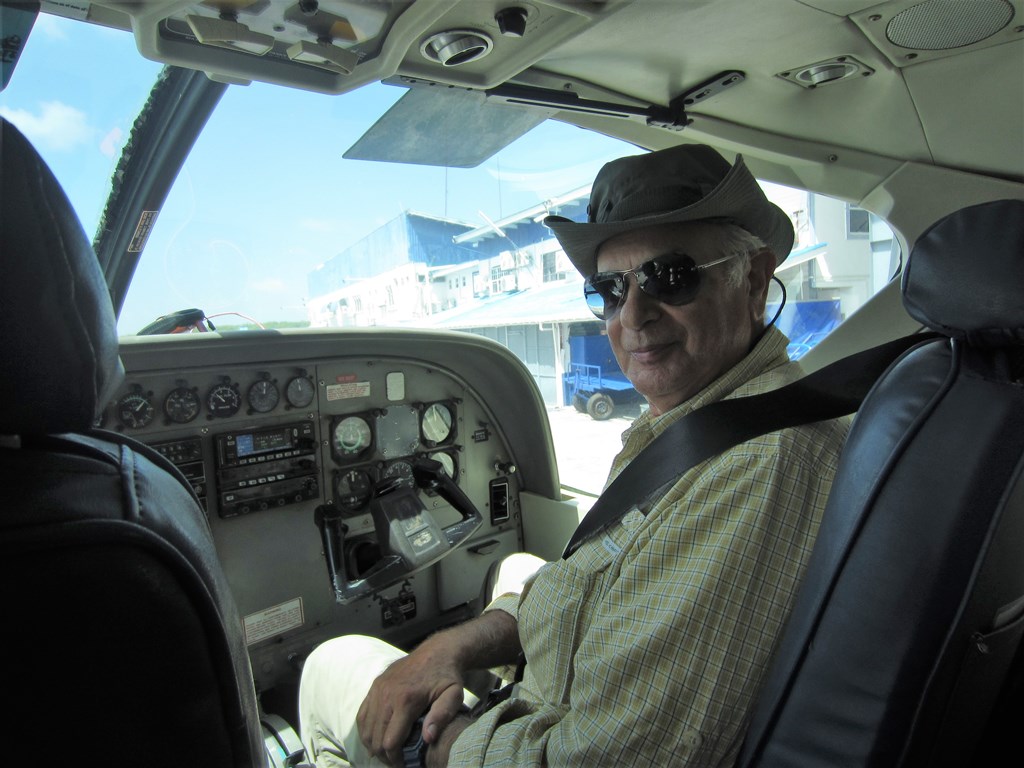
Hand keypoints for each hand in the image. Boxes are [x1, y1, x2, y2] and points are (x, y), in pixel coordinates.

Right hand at [357, 638, 465, 765]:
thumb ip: (442, 716)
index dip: (395, 759)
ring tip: (386, 752)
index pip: (390, 741)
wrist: (438, 651)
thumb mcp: (454, 695)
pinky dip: (366, 730)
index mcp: (406, 699)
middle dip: (384, 755)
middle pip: (375, 738)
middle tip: (396, 761)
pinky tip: (375, 738)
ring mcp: (378, 689)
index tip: (404, 764)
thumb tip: (427, 738)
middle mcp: (387, 694)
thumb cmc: (448, 676)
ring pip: (366, 728)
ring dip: (373, 745)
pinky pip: (362, 714)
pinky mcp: (375, 685)